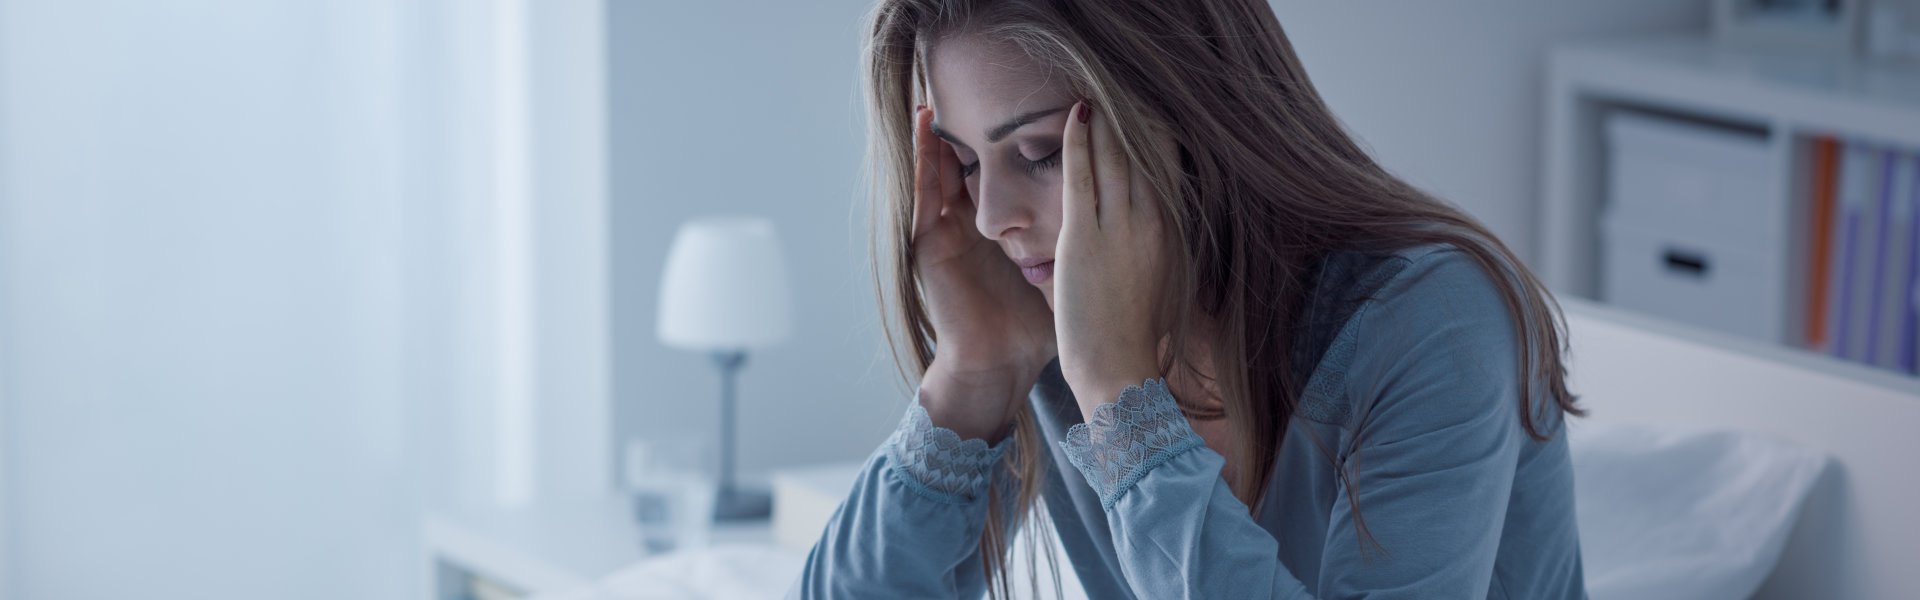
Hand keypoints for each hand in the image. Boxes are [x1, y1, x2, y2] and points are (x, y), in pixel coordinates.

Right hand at [908, 106, 1056, 440]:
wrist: (1000, 365)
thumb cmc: (1035, 329)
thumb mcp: (1065, 274)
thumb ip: (1085, 249)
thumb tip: (1129, 233)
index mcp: (1005, 232)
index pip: (1008, 176)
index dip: (1017, 143)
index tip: (1032, 108)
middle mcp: (975, 228)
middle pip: (975, 168)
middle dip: (977, 131)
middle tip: (981, 90)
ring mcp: (950, 234)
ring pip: (944, 172)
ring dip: (940, 136)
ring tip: (940, 98)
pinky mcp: (930, 245)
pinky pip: (924, 193)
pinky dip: (922, 160)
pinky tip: (923, 129)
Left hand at [1053, 101, 1171, 419]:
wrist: (1121, 373)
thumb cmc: (1135, 343)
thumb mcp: (1158, 292)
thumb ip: (1154, 261)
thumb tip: (1154, 253)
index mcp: (1168, 237)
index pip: (1163, 171)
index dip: (1153, 138)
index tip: (1146, 116)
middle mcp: (1150, 224)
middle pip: (1142, 155)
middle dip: (1129, 121)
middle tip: (1117, 90)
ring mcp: (1118, 229)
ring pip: (1113, 157)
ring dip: (1104, 121)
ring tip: (1095, 92)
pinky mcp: (1084, 238)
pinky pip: (1081, 176)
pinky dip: (1078, 142)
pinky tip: (1074, 115)